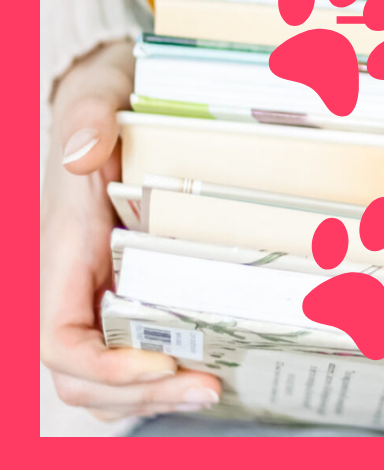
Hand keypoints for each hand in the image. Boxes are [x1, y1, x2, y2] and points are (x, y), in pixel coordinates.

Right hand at [40, 40, 221, 420]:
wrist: (108, 103)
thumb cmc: (99, 104)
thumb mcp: (94, 99)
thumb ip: (86, 120)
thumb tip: (83, 151)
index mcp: (61, 255)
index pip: (58, 340)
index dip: (103, 368)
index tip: (161, 366)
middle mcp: (74, 284)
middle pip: (85, 375)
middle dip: (141, 395)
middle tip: (209, 388)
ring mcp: (98, 290)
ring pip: (106, 375)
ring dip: (153, 395)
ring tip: (214, 387)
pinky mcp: (127, 287)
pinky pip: (132, 349)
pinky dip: (162, 371)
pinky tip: (208, 364)